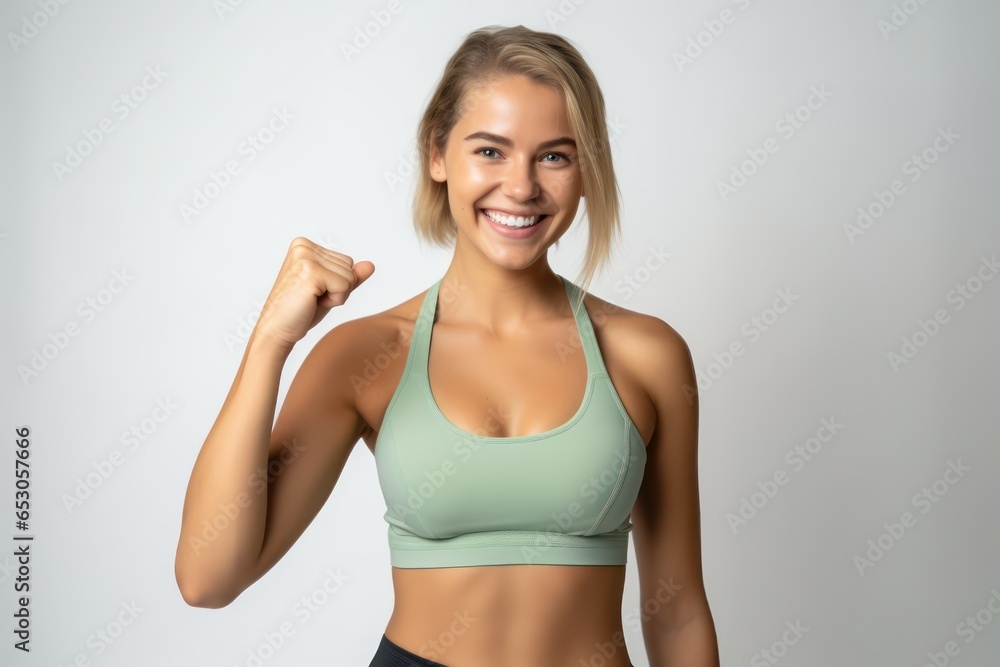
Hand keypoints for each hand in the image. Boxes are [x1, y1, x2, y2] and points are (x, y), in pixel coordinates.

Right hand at [253, 237, 374, 350]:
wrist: (277, 331)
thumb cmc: (300, 312)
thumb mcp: (330, 290)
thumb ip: (350, 277)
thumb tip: (371, 265)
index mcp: (304, 245)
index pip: (346, 262)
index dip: (337, 284)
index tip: (313, 292)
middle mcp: (303, 246)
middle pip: (349, 266)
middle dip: (338, 289)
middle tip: (311, 298)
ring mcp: (305, 256)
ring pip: (349, 276)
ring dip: (335, 295)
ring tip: (310, 300)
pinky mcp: (311, 271)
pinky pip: (345, 285)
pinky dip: (334, 300)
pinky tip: (311, 302)